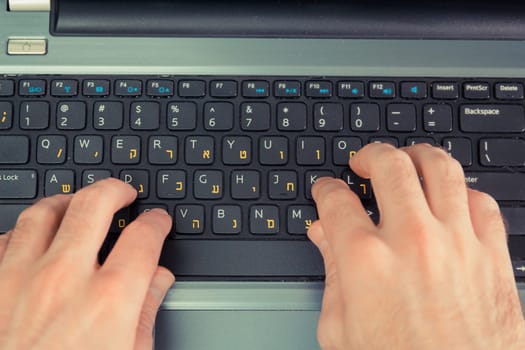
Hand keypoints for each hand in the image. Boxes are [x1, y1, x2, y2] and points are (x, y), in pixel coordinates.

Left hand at [0, 178, 173, 349]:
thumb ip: (146, 311)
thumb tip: (158, 280)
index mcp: (110, 298)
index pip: (144, 236)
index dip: (157, 221)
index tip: (158, 220)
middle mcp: (64, 279)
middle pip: (93, 205)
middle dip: (114, 190)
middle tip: (123, 192)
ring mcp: (18, 281)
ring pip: (42, 213)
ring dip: (65, 202)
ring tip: (76, 204)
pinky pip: (1, 242)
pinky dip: (20, 234)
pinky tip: (31, 240)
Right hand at [309, 143, 524, 349]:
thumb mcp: (340, 330)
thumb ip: (330, 273)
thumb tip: (323, 235)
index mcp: (365, 262)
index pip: (336, 200)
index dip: (326, 189)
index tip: (328, 190)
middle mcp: (411, 243)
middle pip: (389, 166)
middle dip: (370, 155)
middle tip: (364, 161)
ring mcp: (456, 244)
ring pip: (439, 169)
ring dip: (417, 156)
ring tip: (406, 160)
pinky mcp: (492, 256)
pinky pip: (480, 200)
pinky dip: (461, 191)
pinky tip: (448, 197)